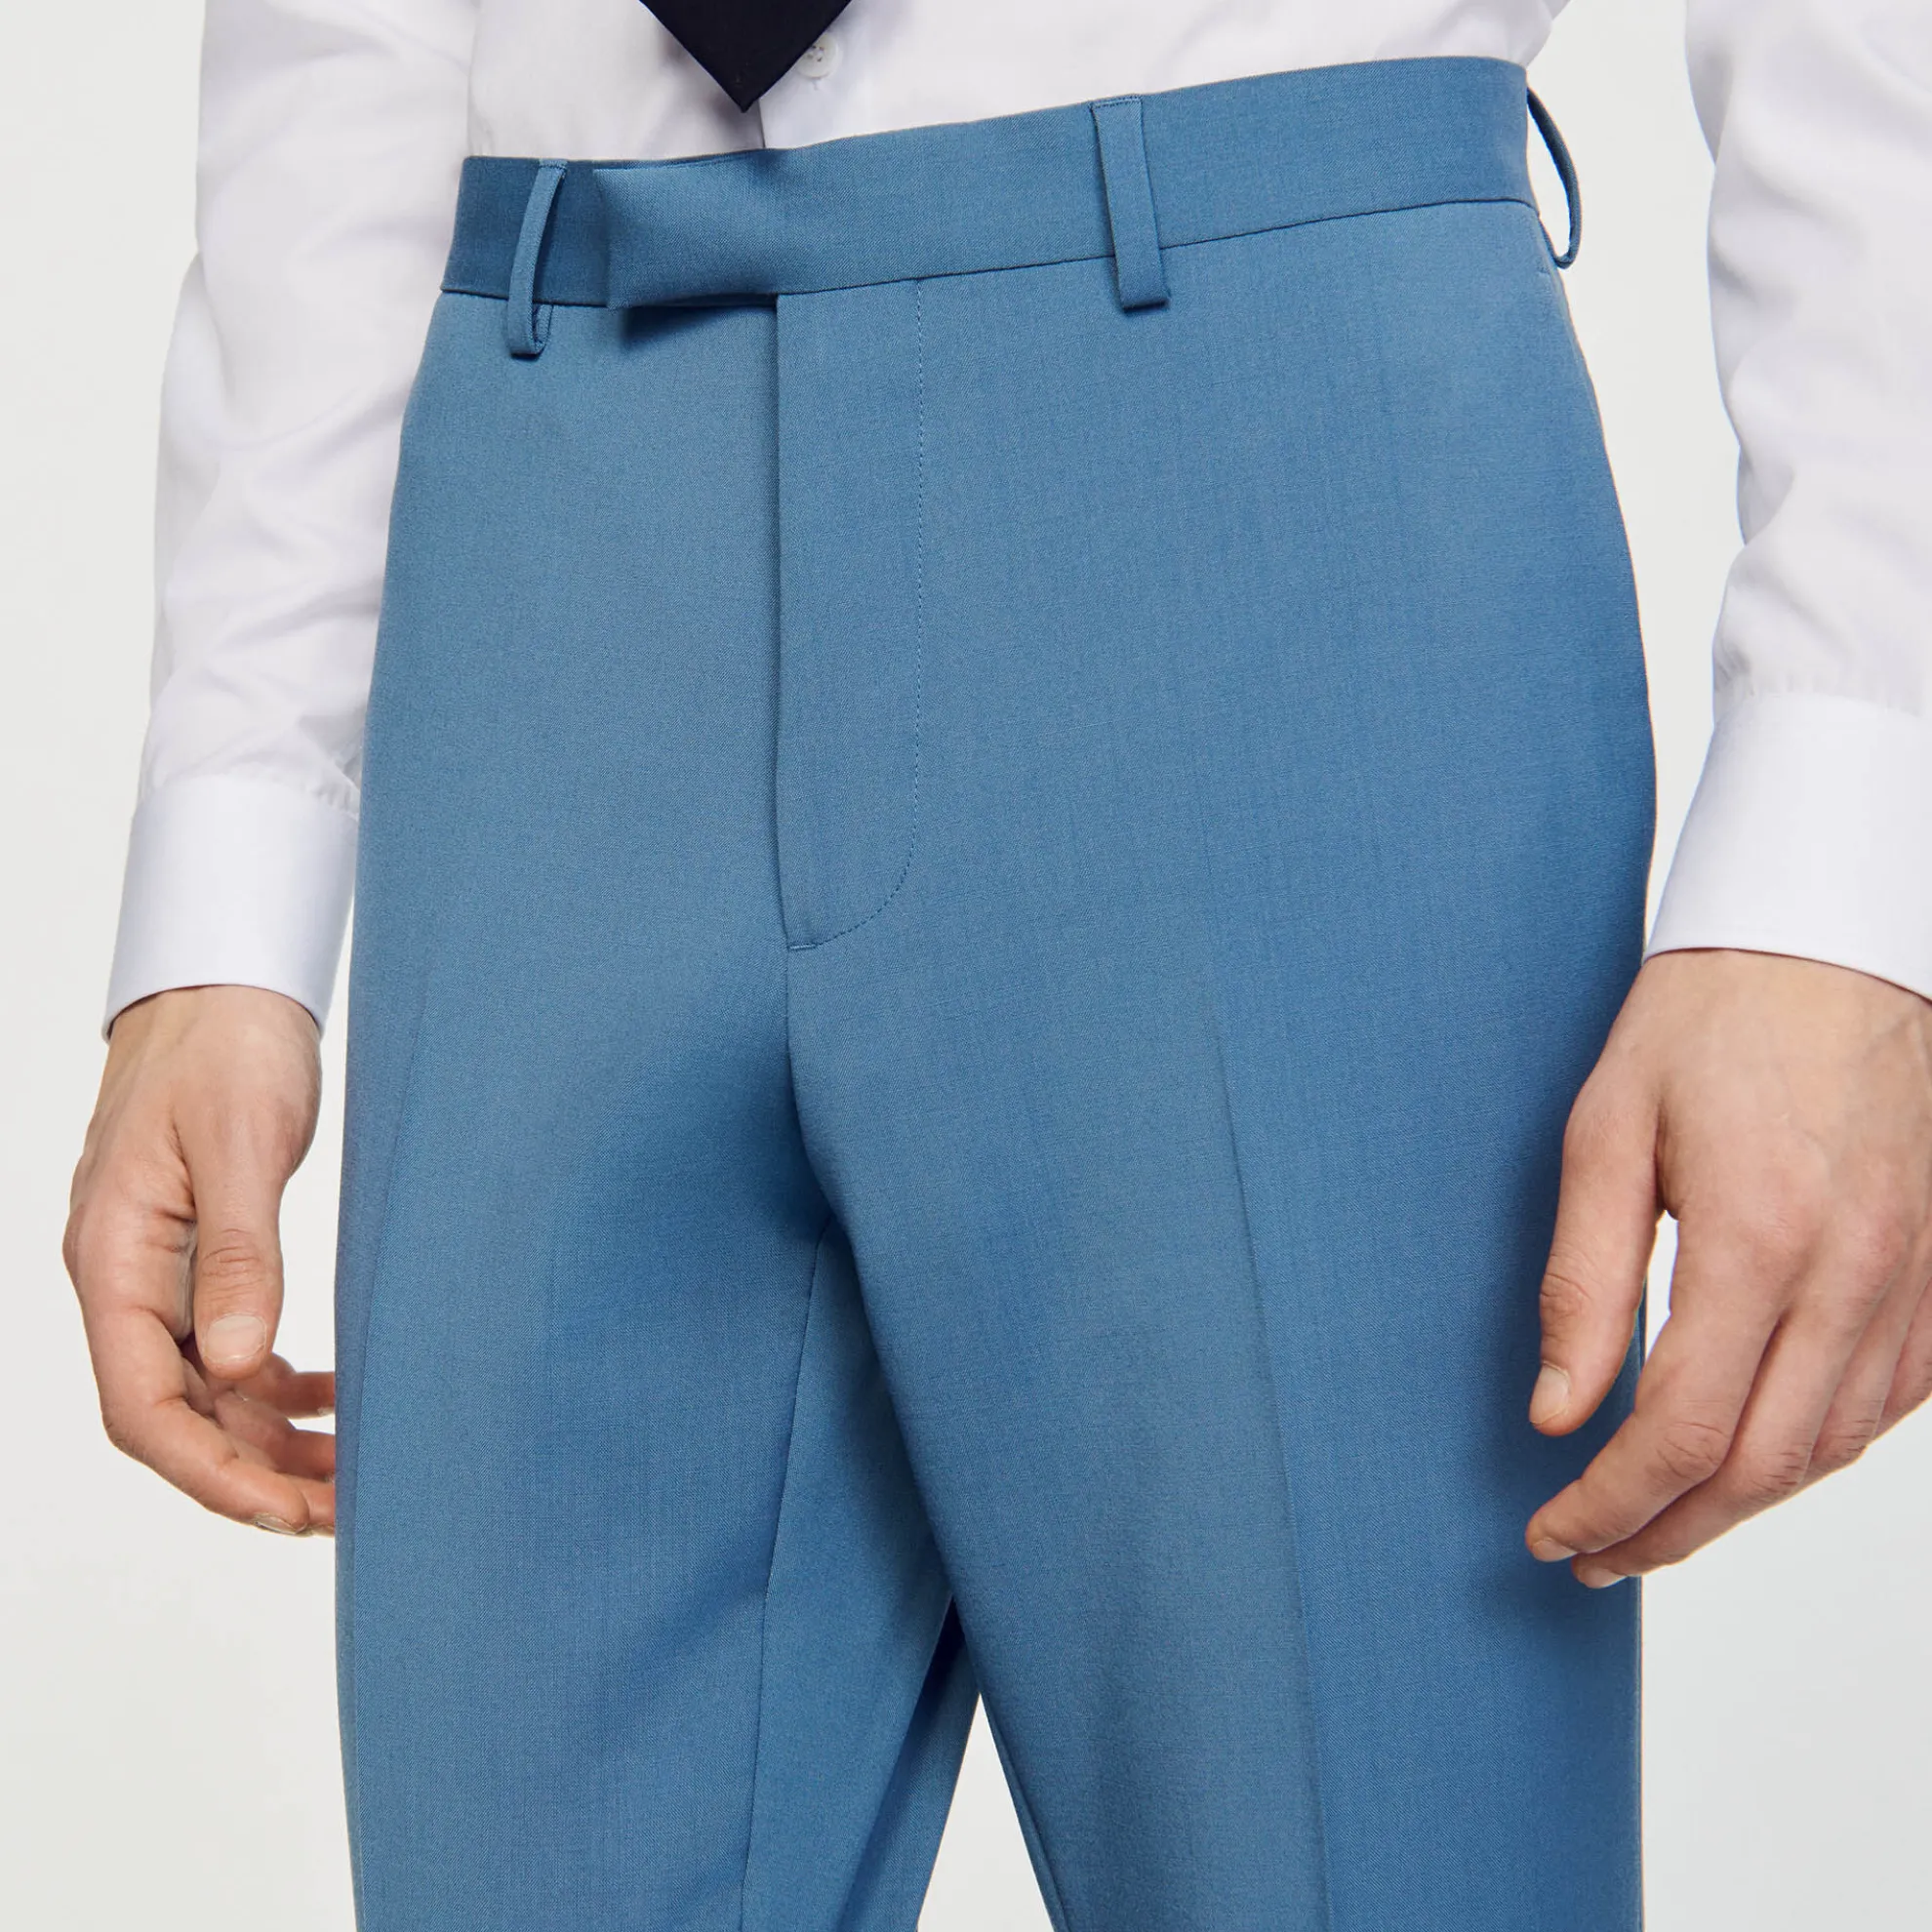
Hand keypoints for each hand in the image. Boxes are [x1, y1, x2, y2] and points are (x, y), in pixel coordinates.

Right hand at [65, 985, 333, 1534]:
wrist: (224, 987)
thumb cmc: (224, 1048)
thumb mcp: (241, 1145)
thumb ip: (242, 1254)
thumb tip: (245, 1364)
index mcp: (114, 1260)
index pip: (145, 1407)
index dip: (212, 1474)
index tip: (288, 1511)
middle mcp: (125, 1279)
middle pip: (176, 1416)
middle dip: (251, 1475)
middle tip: (341, 1509)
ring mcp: (159, 1272)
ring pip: (207, 1391)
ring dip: (270, 1441)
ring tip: (350, 1471)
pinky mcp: (199, 1257)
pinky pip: (228, 1349)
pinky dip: (278, 1387)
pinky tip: (333, 1398)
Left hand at [1526, 949, 1931, 1585]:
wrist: (1830, 940)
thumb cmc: (1707, 1020)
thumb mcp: (1605, 1129)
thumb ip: (1583, 1280)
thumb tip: (1558, 1413)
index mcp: (1760, 1236)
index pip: (1683, 1430)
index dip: (1611, 1503)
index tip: (1551, 1532)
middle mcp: (1857, 1272)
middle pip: (1765, 1467)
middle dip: (1670, 1531)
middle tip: (1592, 1554)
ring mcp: (1917, 1276)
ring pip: (1832, 1447)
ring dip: (1741, 1505)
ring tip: (1659, 1522)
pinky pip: (1888, 1403)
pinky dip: (1814, 1450)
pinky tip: (1753, 1457)